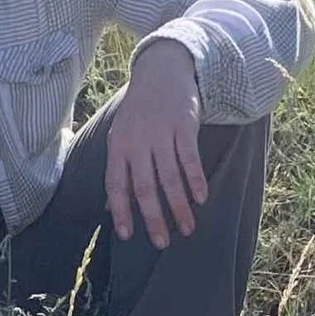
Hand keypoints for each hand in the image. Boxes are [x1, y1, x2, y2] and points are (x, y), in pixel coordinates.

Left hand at [104, 37, 205, 249]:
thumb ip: (121, 169)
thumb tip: (113, 206)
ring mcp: (161, 134)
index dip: (121, 211)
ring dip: (179, 207)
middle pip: (145, 188)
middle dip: (154, 218)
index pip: (116, 184)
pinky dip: (196, 181)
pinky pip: (190, 159)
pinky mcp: (184, 126)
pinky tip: (201, 199)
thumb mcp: (122, 136)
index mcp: (118, 146)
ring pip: (170, 178)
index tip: (127, 235)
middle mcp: (138, 141)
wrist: (161, 73)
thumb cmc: (139, 112)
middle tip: (162, 243)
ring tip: (187, 229)